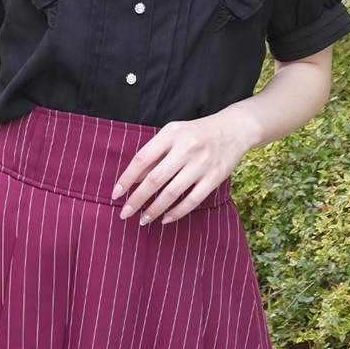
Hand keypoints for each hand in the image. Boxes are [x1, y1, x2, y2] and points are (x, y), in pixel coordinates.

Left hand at [111, 113, 253, 225]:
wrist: (233, 129)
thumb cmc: (196, 133)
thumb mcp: (173, 135)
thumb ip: (154, 154)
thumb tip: (133, 180)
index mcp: (171, 134)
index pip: (142, 158)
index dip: (127, 178)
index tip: (116, 194)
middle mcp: (186, 148)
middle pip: (155, 179)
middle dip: (137, 199)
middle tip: (125, 213)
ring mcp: (201, 163)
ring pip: (172, 192)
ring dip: (154, 209)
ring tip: (142, 219)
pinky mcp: (215, 177)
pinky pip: (192, 200)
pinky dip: (177, 212)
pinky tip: (165, 219)